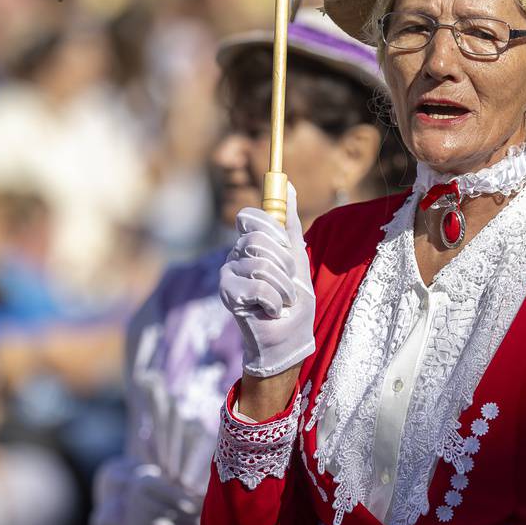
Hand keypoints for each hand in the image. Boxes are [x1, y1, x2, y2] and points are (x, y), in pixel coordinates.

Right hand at [218, 185, 315, 378]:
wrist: (288, 338)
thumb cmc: (293, 300)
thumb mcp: (298, 256)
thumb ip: (290, 222)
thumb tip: (291, 186)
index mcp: (250, 243)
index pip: (250, 217)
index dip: (272, 230)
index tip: (285, 247)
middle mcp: (234, 254)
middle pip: (257, 238)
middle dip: (284, 264)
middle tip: (288, 283)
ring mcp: (227, 273)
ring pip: (261, 263)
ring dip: (283, 286)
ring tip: (283, 300)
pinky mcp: (226, 294)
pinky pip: (258, 285)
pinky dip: (275, 301)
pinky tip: (272, 311)